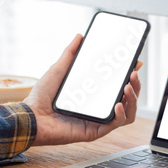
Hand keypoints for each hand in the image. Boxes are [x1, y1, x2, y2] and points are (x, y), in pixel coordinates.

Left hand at [23, 34, 142, 145]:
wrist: (31, 117)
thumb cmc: (42, 97)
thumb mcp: (58, 70)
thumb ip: (70, 54)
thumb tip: (80, 37)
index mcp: (96, 94)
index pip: (120, 85)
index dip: (131, 75)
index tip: (135, 63)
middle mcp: (101, 107)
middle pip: (129, 98)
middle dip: (136, 86)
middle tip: (133, 74)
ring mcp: (100, 119)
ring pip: (129, 112)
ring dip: (133, 100)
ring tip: (128, 88)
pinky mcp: (97, 130)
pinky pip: (116, 124)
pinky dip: (121, 114)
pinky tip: (117, 104)